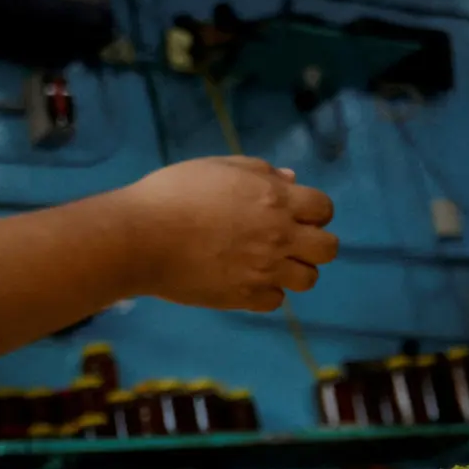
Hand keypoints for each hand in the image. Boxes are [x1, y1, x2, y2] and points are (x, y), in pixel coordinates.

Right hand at [120, 156, 338, 310]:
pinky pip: (276, 301)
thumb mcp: (218, 167)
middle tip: (291, 242)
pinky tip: (247, 281)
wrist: (139, 238)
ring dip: (295, 270)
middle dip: (315, 243)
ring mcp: (265, 270)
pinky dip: (266, 293)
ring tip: (270, 264)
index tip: (296, 214)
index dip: (314, 211)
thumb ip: (260, 172)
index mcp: (276, 200)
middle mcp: (279, 236)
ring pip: (309, 279)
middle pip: (328, 249)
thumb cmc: (173, 193)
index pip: (325, 208)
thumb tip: (292, 180)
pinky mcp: (245, 297)